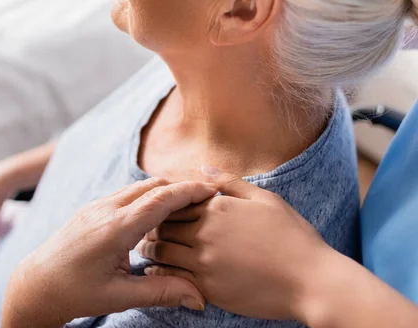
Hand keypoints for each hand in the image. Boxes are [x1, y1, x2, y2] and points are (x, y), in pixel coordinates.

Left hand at [1, 178, 219, 327]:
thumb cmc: (74, 292)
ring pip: (139, 187)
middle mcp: (105, 209)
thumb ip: (161, 291)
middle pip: (153, 185)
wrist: (36, 284)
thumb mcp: (119, 296)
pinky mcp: (92, 208)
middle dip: (181, 187)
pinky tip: (157, 216)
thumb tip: (199, 297)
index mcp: (115, 228)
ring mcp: (97, 205)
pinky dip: (147, 196)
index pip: (161, 199)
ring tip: (187, 207)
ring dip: (164, 191)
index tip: (212, 190)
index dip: (189, 191)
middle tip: (207, 198)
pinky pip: (126, 193)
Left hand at [137, 172, 329, 321]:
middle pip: (163, 224)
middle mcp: (205, 233)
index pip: (176, 200)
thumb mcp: (264, 199)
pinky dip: (158, 269)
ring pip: (162, 249)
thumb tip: (202, 169)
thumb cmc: (292, 237)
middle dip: (152, 224)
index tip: (159, 207)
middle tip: (142, 226)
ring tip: (143, 246)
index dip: (165, 203)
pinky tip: (154, 269)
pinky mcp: (207, 287)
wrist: (312, 281)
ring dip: (150, 246)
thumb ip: (230, 183)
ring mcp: (204, 261)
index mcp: (217, 207)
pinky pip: (171, 275)